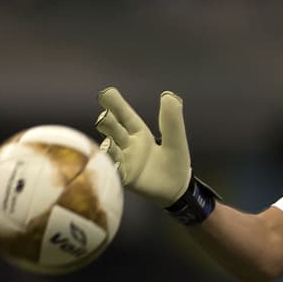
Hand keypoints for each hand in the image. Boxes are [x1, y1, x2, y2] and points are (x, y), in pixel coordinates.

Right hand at [95, 87, 191, 206]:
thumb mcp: (176, 139)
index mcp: (138, 133)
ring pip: (112, 150)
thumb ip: (172, 121)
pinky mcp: (126, 178)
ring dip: (109, 146)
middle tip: (104, 116)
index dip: (116, 105)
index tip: (106, 92)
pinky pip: (116, 172)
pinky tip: (109, 165)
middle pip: (114, 131)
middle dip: (108, 124)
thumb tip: (169, 95)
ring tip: (108, 142)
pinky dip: (113, 168)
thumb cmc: (175, 161)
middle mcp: (126, 145)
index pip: (125, 116)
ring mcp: (124, 161)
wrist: (178, 188)